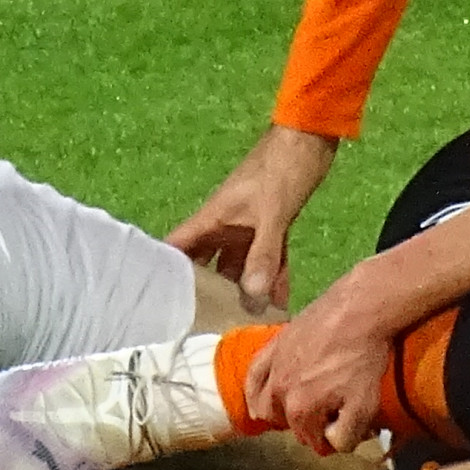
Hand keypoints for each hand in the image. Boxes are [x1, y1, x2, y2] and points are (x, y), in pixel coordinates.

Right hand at [171, 124, 338, 309]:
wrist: (310, 138)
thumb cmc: (282, 167)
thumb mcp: (273, 211)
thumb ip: (264, 252)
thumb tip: (252, 296)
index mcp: (213, 218)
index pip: (178, 248)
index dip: (164, 273)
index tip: (158, 306)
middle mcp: (226, 226)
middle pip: (207, 265)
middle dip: (206, 294)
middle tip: (204, 331)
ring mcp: (249, 227)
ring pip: (239, 266)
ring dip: (243, 291)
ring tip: (243, 326)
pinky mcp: (273, 227)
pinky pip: (267, 259)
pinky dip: (273, 278)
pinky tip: (280, 304)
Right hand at [246, 291, 396, 456]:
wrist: (357, 311)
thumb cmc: (363, 359)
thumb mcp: (366, 406)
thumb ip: (346, 436)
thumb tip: (332, 443)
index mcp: (300, 411)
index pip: (313, 441)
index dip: (331, 441)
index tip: (346, 431)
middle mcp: (278, 392)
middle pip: (290, 425)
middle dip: (309, 427)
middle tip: (329, 418)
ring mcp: (272, 369)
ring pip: (264, 405)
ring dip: (279, 414)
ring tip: (296, 410)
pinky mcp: (272, 346)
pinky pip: (253, 375)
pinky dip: (252, 390)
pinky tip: (256, 398)